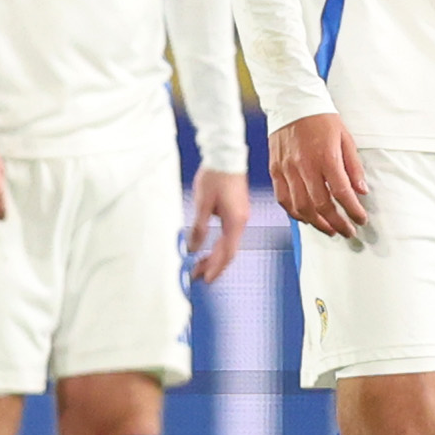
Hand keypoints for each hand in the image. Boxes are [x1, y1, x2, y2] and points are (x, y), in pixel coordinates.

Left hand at [185, 161, 251, 279]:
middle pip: (229, 251)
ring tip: (200, 264)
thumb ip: (199, 227)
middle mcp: (241, 221)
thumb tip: (193, 247)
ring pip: (229, 244)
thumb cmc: (215, 177)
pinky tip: (209, 248)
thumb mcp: (202, 203)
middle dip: (213, 264)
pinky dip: (219, 245)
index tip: (205, 278)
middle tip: (197, 275)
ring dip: (215, 255)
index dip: (216, 267)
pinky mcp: (237, 211)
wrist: (226, 156)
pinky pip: (229, 235)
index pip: (227, 252)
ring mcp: (240, 216)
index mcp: (235, 221)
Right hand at [268, 110, 368, 241]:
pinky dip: (295, 213)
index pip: (341, 192)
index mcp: (326, 156)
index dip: (352, 210)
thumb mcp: (345, 137)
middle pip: (321, 205)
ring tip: (329, 229)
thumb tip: (360, 191)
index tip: (361, 219)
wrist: (291, 102)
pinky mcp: (275, 169)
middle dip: (336, 223)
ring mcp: (287, 169)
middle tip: (347, 231)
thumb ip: (353, 166)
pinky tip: (306, 218)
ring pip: (300, 206)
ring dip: (316, 223)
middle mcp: (304, 166)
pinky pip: (283, 198)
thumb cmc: (321, 118)